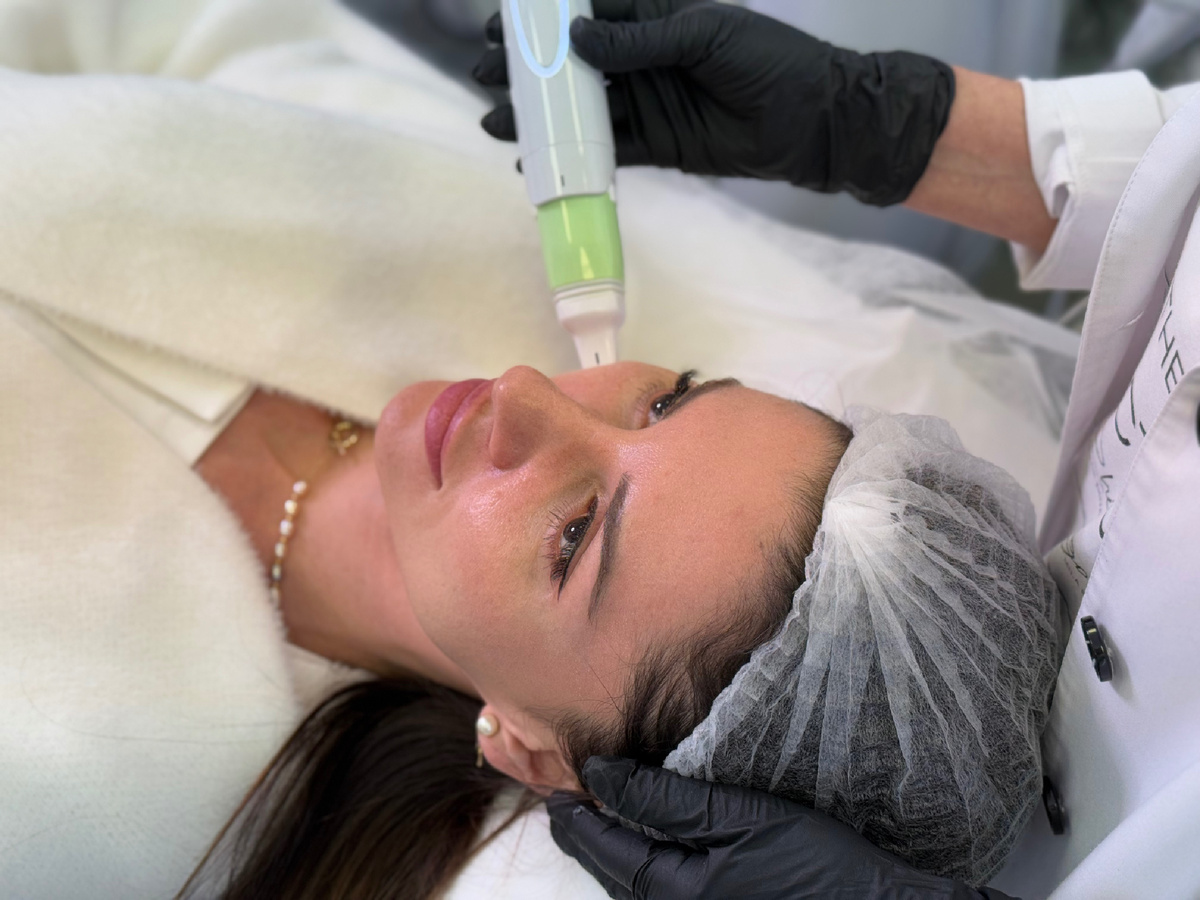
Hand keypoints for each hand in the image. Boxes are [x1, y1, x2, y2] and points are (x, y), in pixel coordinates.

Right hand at [473, 0, 954, 205]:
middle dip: (530, 75)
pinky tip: (538, 164)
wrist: (814, 121)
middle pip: (574, 68)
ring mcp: (648, 105)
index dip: (543, 28)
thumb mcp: (704, 36)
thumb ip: (640, 40)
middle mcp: (643, 61)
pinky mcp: (658, 147)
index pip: (586, 19)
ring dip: (542, 121)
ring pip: (583, 112)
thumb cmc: (768, 62)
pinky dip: (574, 160)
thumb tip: (577, 40)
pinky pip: (607, 152)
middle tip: (485, 80)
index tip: (499, 32)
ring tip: (498, 126)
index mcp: (654, 20)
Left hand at [546, 756, 1015, 899]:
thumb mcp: (742, 818)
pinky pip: (665, 898)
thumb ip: (667, 801)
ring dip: (613, 856)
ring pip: (637, 890)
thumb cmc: (818, 867)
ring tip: (597, 823)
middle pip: (616, 876)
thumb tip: (603, 777)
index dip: (577, 820)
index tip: (555, 793)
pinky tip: (649, 853)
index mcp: (675, 893)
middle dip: (586, 840)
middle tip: (562, 806)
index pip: (607, 851)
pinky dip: (643, 872)